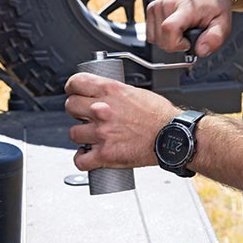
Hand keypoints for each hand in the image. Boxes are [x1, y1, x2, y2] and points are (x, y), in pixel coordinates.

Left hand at [65, 73, 179, 170]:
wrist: (172, 135)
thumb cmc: (160, 115)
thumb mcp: (136, 92)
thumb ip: (116, 93)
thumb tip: (104, 95)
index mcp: (111, 91)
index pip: (76, 83)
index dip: (72, 87)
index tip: (73, 91)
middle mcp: (102, 110)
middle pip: (70, 106)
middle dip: (76, 110)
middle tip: (84, 114)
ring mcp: (101, 133)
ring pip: (73, 133)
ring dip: (80, 134)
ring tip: (90, 135)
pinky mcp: (105, 154)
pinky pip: (81, 159)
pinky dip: (82, 158)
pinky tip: (87, 155)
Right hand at [146, 0, 234, 56]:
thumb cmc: (214, 4)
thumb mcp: (223, 23)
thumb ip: (215, 38)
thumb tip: (201, 51)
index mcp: (186, 7)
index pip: (169, 28)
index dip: (176, 44)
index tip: (188, 44)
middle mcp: (167, 4)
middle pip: (161, 38)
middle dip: (175, 45)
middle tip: (189, 35)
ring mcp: (158, 5)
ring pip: (154, 38)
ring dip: (168, 40)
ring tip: (182, 30)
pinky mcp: (152, 8)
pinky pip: (151, 34)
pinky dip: (162, 35)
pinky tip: (174, 28)